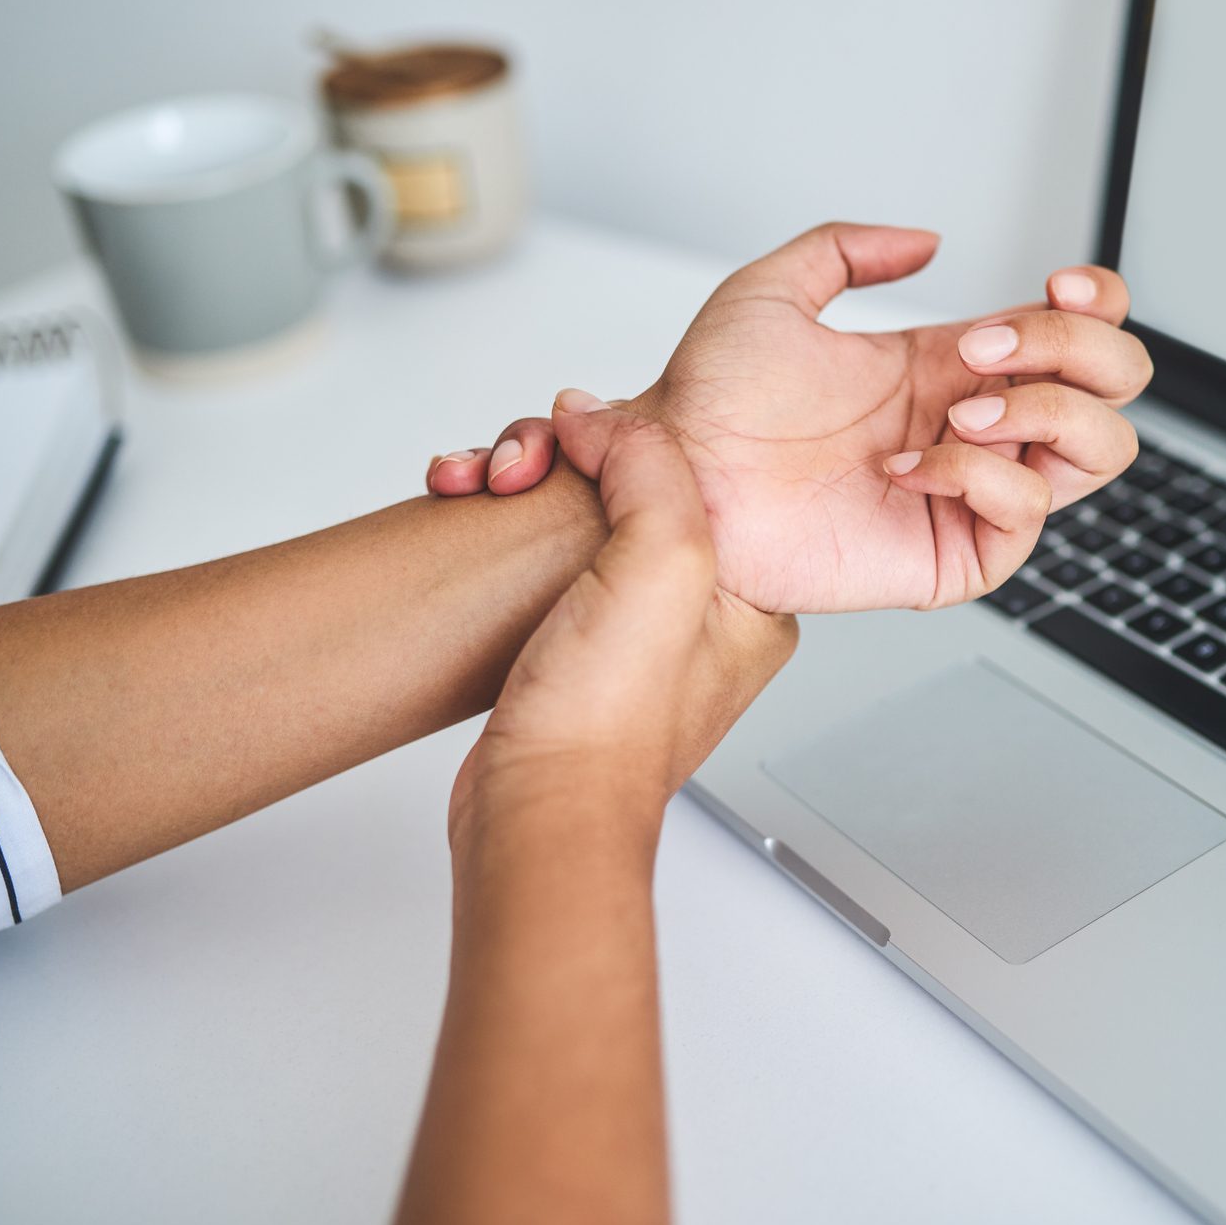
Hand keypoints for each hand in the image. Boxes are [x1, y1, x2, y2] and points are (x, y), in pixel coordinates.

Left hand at [429, 223, 1150, 613]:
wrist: (676, 480)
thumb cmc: (707, 405)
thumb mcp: (771, 292)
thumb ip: (848, 249)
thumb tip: (926, 241)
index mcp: (950, 366)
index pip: (1078, 333)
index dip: (1096, 306)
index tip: (1057, 286)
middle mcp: (975, 425)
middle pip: (1112, 387)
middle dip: (1074, 350)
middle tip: (987, 347)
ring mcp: (971, 490)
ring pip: (1097, 453)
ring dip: (1043, 412)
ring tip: (958, 411)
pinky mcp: (953, 552)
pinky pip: (1022, 515)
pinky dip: (976, 476)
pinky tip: (904, 467)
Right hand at [447, 396, 795, 848]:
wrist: (535, 808)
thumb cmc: (610, 725)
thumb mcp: (662, 562)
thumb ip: (649, 465)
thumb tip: (597, 415)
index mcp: (754, 593)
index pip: (697, 469)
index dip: (627, 434)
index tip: (573, 431)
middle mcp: (700, 612)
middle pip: (629, 483)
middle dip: (556, 457)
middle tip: (515, 466)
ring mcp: (633, 631)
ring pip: (574, 511)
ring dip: (517, 482)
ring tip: (480, 485)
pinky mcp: (571, 645)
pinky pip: (538, 555)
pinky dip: (499, 524)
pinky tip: (471, 512)